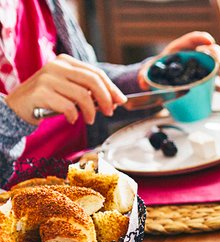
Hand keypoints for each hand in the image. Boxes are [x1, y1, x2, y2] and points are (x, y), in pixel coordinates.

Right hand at [5, 54, 126, 124]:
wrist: (18, 106)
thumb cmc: (48, 99)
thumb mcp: (70, 90)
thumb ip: (89, 91)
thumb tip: (116, 99)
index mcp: (66, 62)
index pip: (96, 73)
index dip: (111, 88)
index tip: (120, 101)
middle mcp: (56, 66)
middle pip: (92, 81)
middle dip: (106, 99)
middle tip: (109, 112)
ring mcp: (47, 78)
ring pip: (82, 95)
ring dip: (91, 112)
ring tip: (89, 119)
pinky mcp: (40, 92)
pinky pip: (67, 106)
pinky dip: (74, 116)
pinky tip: (72, 119)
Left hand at [138, 31, 219, 91]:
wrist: (161, 81)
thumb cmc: (156, 71)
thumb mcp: (149, 70)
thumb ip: (144, 75)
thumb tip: (143, 83)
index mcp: (182, 49)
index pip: (193, 39)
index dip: (201, 38)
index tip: (208, 41)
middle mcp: (195, 56)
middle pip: (211, 50)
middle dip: (218, 55)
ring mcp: (202, 68)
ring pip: (217, 66)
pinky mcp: (205, 81)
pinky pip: (215, 83)